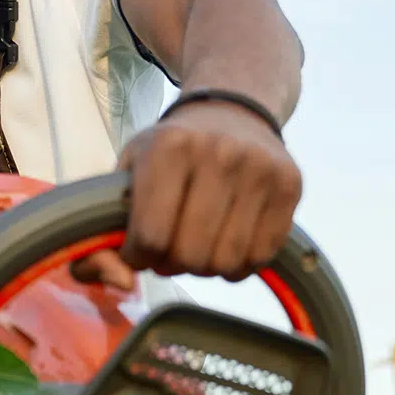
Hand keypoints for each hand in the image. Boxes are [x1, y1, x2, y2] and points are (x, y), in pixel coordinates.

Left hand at [116, 100, 302, 281]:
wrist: (231, 111)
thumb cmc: (169, 151)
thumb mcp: (127, 173)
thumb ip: (104, 232)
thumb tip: (122, 282)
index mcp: (168, 147)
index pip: (150, 235)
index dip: (138, 256)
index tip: (138, 249)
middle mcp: (217, 153)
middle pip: (189, 254)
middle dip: (172, 263)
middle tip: (170, 248)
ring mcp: (258, 168)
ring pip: (227, 261)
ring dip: (206, 267)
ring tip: (198, 243)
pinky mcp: (290, 184)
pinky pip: (262, 256)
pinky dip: (240, 264)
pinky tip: (227, 241)